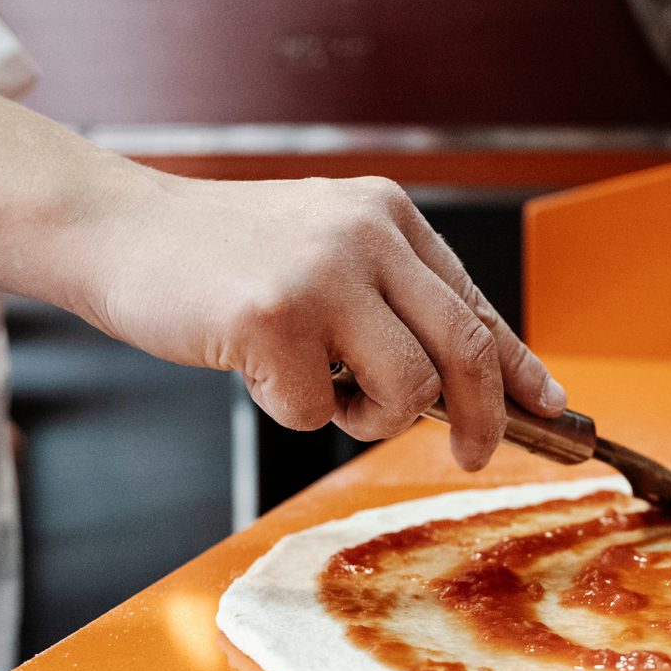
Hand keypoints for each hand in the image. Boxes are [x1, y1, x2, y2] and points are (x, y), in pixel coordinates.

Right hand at [63, 170, 565, 469]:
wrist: (121, 232)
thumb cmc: (224, 258)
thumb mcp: (326, 252)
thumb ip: (395, 301)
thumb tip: (481, 380)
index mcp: (388, 215)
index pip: (476, 303)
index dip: (518, 366)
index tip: (550, 408)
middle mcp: (366, 234)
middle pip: (464, 349)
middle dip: (482, 418)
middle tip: (473, 455)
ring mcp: (321, 275)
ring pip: (405, 389)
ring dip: (369, 419)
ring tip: (322, 392)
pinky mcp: (272, 319)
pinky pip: (317, 412)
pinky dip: (291, 412)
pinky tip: (256, 370)